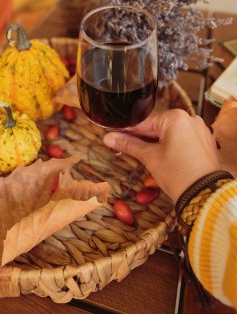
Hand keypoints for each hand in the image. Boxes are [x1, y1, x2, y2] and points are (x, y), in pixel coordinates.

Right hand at [103, 109, 220, 200]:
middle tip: (123, 147)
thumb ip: (129, 144)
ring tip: (139, 154)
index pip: (144, 123)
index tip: (114, 136)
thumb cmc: (179, 175)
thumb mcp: (150, 158)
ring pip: (169, 134)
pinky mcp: (204, 142)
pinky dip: (169, 146)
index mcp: (176, 117)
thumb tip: (109, 138)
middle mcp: (190, 119)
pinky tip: (159, 156)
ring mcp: (199, 130)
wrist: (205, 195)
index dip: (127, 131)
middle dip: (140, 138)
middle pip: (157, 127)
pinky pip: (181, 139)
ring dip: (154, 142)